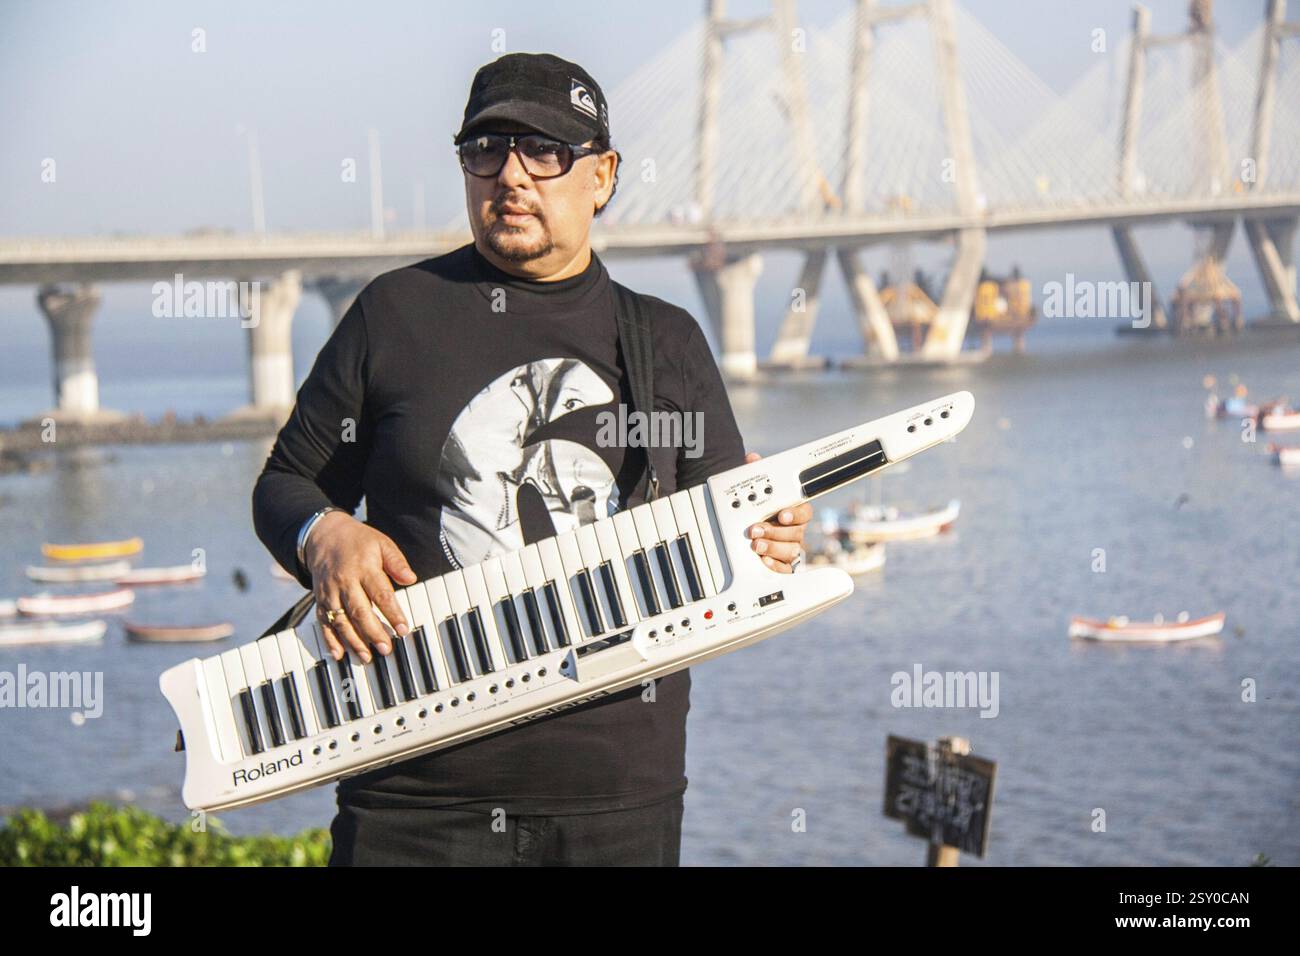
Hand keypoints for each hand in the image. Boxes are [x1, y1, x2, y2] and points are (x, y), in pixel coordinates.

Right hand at [304, 511, 417, 661]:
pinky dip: (329, 639)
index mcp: (363, 567)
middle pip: (359, 611)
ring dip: (353, 641)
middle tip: (386, 649)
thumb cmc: (359, 542)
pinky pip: (323, 622)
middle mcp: (344, 581)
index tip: (403, 629)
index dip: (393, 613)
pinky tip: (339, 653)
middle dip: (373, 633)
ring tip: (367, 657)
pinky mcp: (319, 600)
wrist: (324, 536)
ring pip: (340, 620)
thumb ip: (396, 562)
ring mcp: (329, 592)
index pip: (381, 593)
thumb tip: (411, 578)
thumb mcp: (381, 544)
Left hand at [743, 451, 810, 573]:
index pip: (804, 513)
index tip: (782, 515)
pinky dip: (775, 565)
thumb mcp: (755, 490)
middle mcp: (795, 531)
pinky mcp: (783, 564)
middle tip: (756, 529)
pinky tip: (763, 560)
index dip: (795, 514)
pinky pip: (785, 568)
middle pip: (795, 533)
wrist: (749, 529)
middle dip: (775, 531)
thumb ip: (755, 473)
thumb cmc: (758, 510)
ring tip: (755, 545)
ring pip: (790, 550)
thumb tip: (752, 459)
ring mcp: (790, 548)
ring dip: (772, 547)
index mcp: (794, 512)